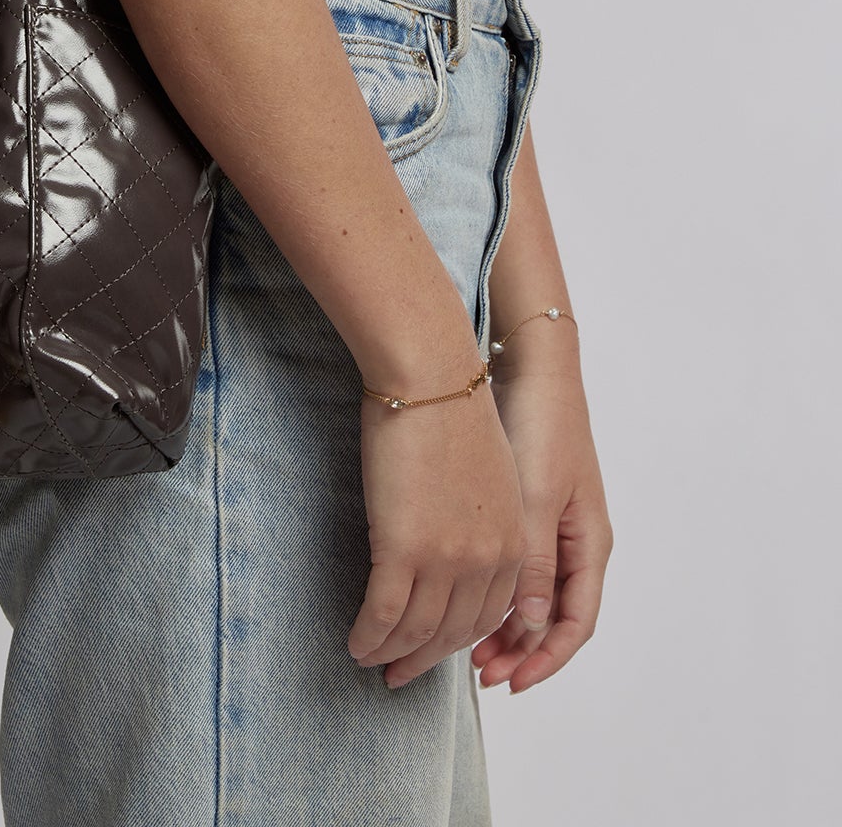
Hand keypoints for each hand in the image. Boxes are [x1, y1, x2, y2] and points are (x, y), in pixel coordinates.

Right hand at [349, 375, 527, 690]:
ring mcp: (447, 557)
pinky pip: (384, 613)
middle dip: (424, 659)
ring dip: (392, 654)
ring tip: (370, 660)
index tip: (434, 650)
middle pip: (455, 631)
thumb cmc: (450, 408)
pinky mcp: (404, 548)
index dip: (458, 640)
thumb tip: (460, 536)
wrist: (430, 374)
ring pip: (418, 630)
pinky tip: (356, 643)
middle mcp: (488, 558)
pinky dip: (369, 635)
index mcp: (513, 540)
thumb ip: (485, 515)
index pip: (488, 614)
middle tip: (398, 673)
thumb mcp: (489, 471)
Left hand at [469, 345, 611, 692]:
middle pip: (551, 617)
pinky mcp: (526, 504)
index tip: (509, 684)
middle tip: (474, 674)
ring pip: (530, 594)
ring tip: (461, 647)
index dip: (545, 660)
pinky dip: (493, 588)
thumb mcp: (536, 496)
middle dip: (516, 650)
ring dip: (501, 623)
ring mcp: (552, 522)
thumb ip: (535, 560)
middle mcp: (576, 541)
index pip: (575, 624)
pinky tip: (461, 597)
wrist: (530, 364)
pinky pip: (514, 564)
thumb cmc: (539, 425)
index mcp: (589, 544)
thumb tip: (536, 625)